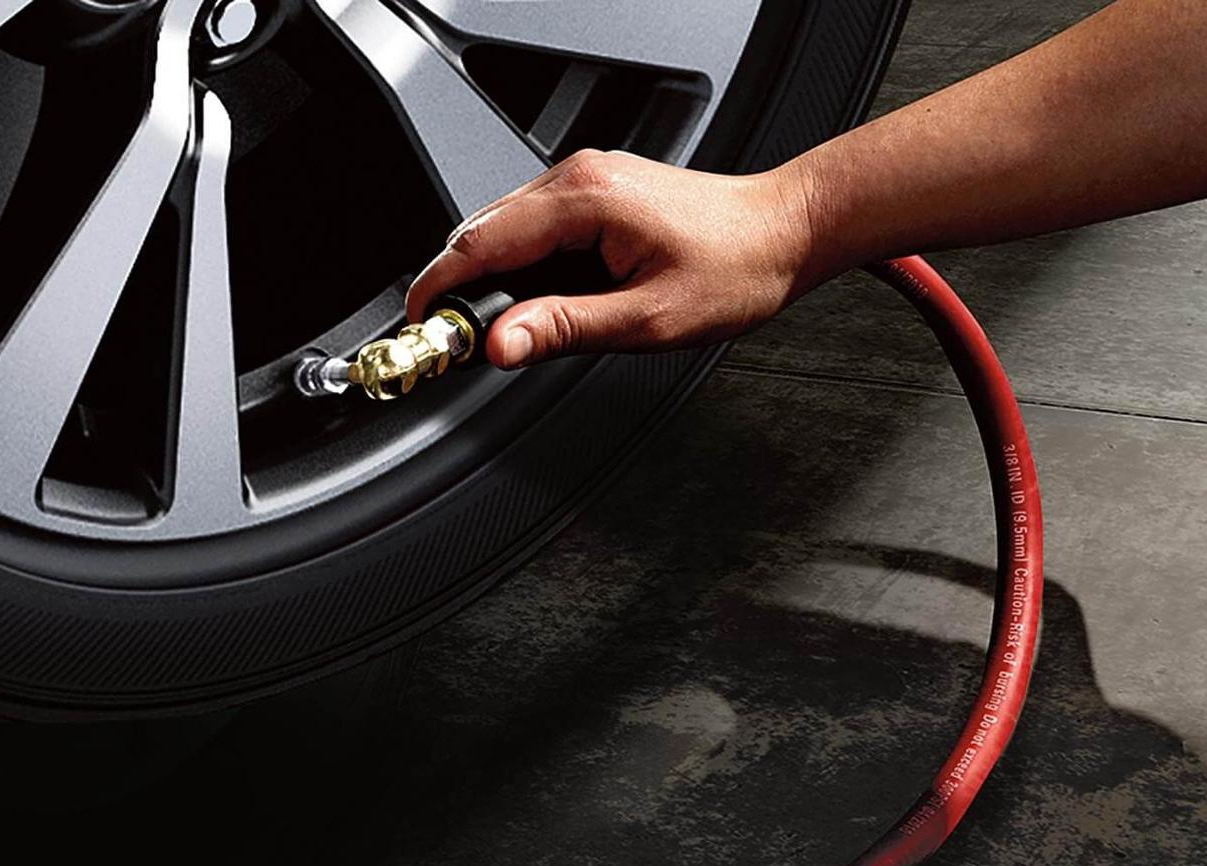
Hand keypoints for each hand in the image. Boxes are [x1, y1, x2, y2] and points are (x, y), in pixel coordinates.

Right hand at [405, 149, 822, 369]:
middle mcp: (578, 178)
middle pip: (481, 233)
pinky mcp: (597, 192)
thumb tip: (499, 346)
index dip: (438, 291)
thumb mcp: (645, 319)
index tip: (421, 330)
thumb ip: (562, 330)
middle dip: (456, 288)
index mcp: (583, 200)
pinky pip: (533, 225)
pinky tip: (532, 300)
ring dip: (488, 278)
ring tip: (494, 330)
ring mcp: (586, 180)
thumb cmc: (735, 268)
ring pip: (503, 229)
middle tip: (453, 345)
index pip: (479, 245)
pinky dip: (517, 263)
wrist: (786, 232)